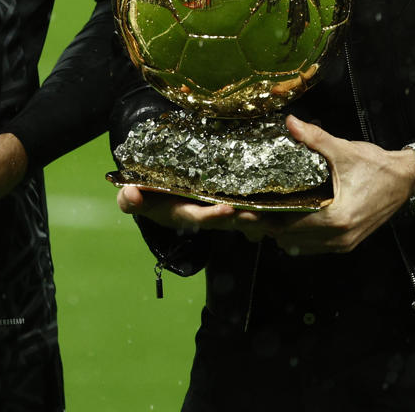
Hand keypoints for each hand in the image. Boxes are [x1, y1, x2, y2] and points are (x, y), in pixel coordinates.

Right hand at [115, 183, 272, 240]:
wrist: (160, 193)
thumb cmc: (148, 195)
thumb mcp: (136, 198)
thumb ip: (131, 199)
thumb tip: (130, 195)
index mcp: (185, 214)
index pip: (200, 217)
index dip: (212, 216)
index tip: (226, 210)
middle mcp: (206, 216)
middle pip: (228, 221)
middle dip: (243, 219)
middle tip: (260, 215)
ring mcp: (220, 212)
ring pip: (243, 216)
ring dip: (259, 218)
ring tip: (276, 217)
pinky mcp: (231, 203)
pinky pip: (250, 207)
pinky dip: (266, 210)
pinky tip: (284, 207)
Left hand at [247, 115, 414, 255]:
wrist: (406, 180)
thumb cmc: (377, 166)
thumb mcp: (344, 150)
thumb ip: (314, 138)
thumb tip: (289, 122)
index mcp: (336, 218)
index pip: (290, 225)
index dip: (266, 218)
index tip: (246, 209)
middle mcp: (339, 237)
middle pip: (290, 239)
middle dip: (269, 226)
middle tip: (250, 210)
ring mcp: (344, 243)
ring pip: (301, 246)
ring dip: (283, 233)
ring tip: (266, 214)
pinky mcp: (347, 243)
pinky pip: (314, 246)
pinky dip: (299, 236)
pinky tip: (290, 219)